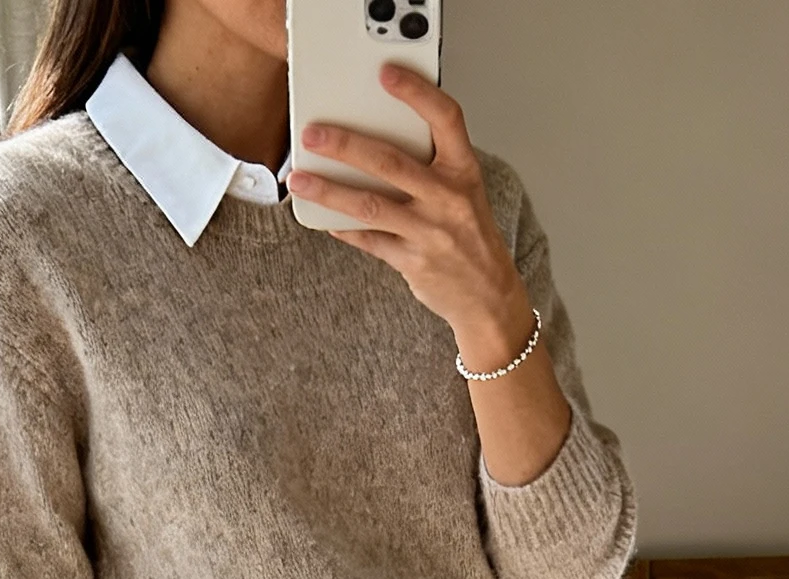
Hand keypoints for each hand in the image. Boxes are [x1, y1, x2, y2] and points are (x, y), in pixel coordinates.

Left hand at [289, 66, 533, 371]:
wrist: (489, 295)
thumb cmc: (470, 235)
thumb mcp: (463, 191)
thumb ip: (430, 166)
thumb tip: (374, 140)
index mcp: (464, 171)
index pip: (446, 119)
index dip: (417, 93)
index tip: (386, 74)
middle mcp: (448, 199)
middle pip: (390, 162)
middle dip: (345, 145)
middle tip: (313, 134)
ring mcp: (430, 233)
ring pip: (370, 205)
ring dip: (329, 191)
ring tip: (299, 180)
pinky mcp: (413, 262)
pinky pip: (369, 240)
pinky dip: (343, 228)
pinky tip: (322, 217)